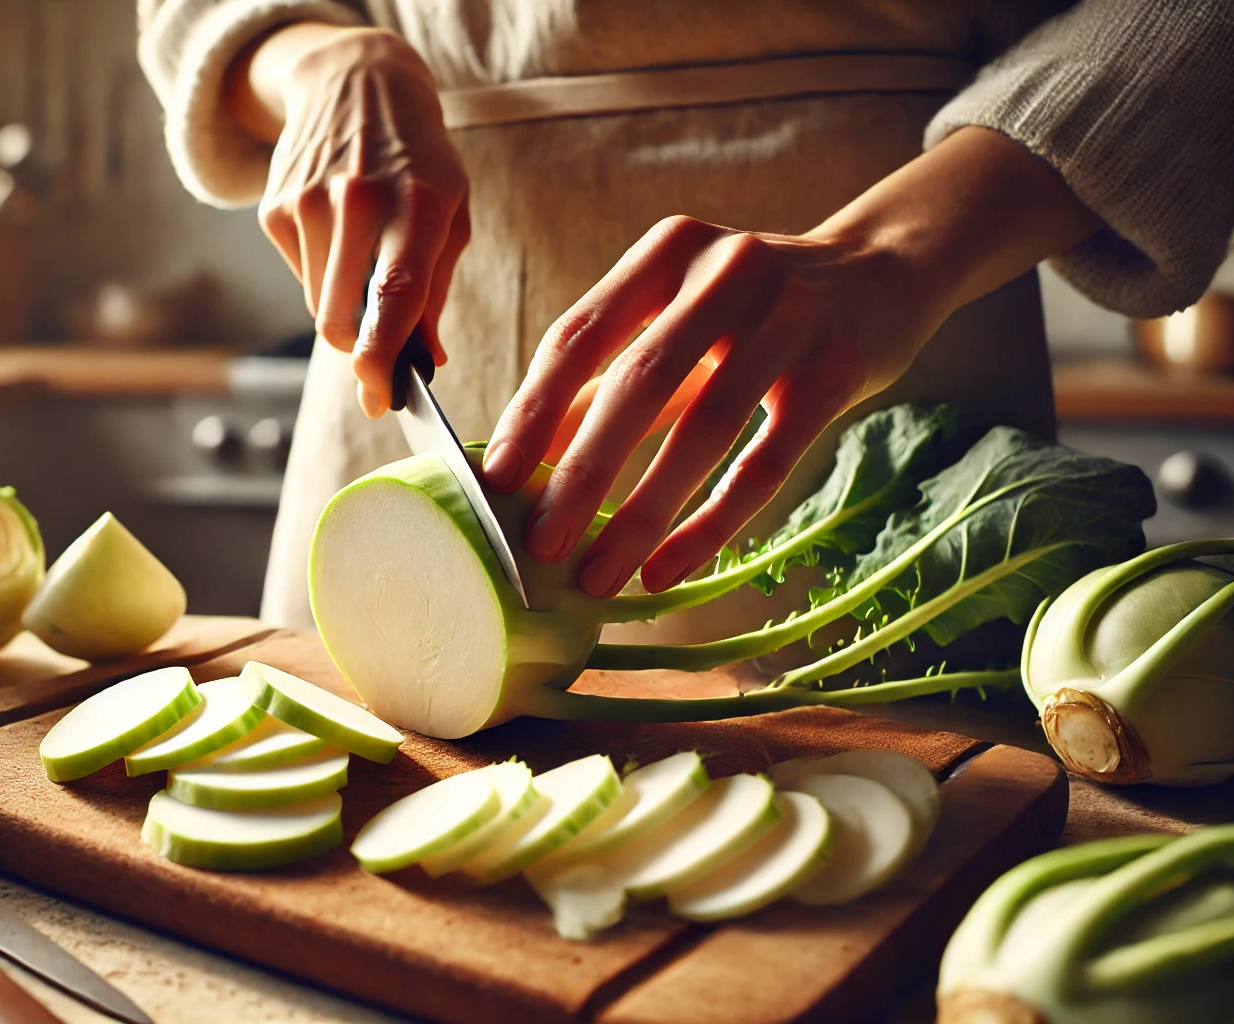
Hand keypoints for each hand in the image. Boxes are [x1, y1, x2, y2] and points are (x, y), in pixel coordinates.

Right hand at [229, 25, 470, 416]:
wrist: (356, 82)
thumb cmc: (418, 161)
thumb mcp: (450, 213)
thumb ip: (436, 290)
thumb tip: (423, 362)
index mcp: (420, 203)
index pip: (394, 297)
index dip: (383, 359)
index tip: (380, 397)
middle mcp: (360, 200)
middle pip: (341, 320)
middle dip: (359, 352)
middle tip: (380, 356)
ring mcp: (309, 201)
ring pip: (319, 308)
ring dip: (343, 311)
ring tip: (364, 264)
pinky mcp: (275, 207)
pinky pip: (299, 279)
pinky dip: (321, 277)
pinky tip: (337, 235)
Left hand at [482, 127, 1101, 598]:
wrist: (885, 268)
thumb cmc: (751, 306)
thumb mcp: (676, 316)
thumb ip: (607, 375)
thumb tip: (525, 459)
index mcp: (667, 252)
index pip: (581, 333)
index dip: (534, 409)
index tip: (495, 477)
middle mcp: (725, 272)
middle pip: (638, 382)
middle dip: (580, 472)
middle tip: (538, 544)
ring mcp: (790, 316)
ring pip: (704, 428)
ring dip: (642, 512)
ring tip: (599, 575)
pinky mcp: (838, 369)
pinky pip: (766, 462)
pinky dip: (711, 523)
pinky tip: (668, 569)